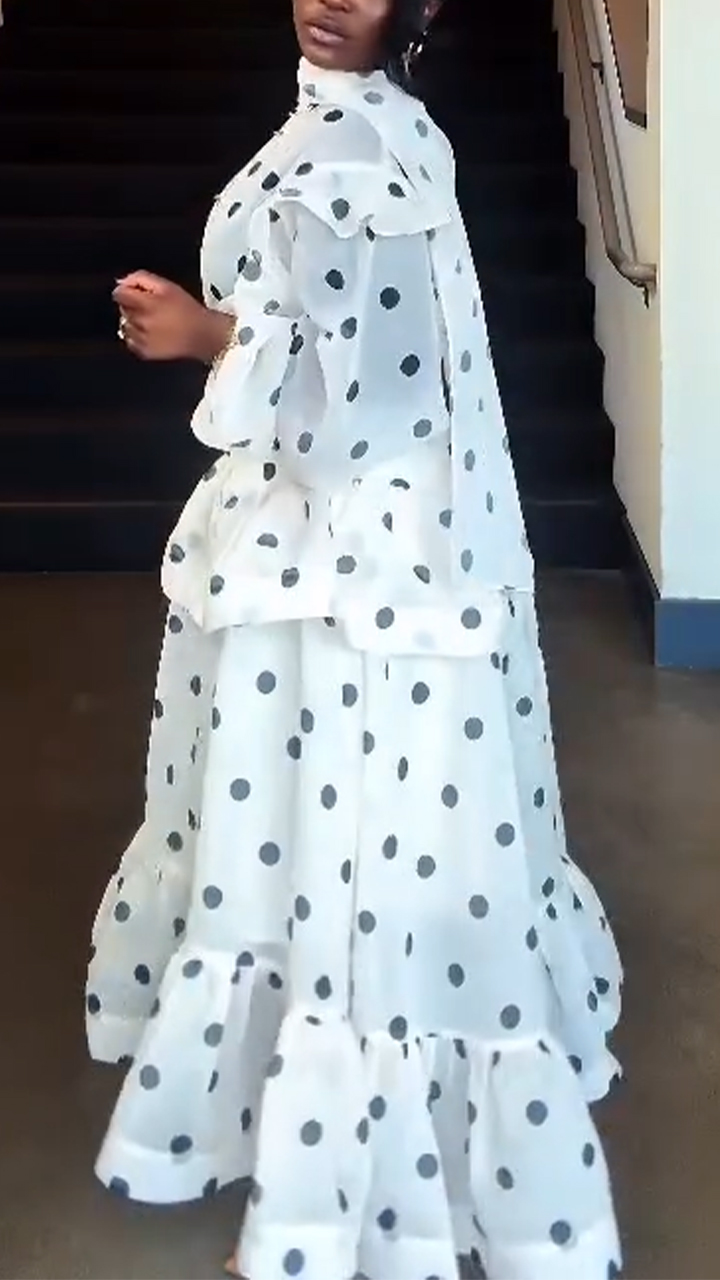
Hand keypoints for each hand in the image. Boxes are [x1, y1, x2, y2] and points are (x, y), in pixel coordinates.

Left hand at [113, 271, 232, 362]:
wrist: (202, 335)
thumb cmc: (188, 311)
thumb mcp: (166, 285)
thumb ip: (141, 278)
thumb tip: (122, 281)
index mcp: (146, 304)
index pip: (119, 293)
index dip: (127, 291)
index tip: (135, 293)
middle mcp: (141, 322)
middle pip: (122, 309)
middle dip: (133, 305)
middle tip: (152, 307)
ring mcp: (142, 339)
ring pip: (124, 325)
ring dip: (134, 321)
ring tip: (153, 321)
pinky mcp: (144, 352)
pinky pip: (130, 341)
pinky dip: (137, 336)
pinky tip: (152, 333)